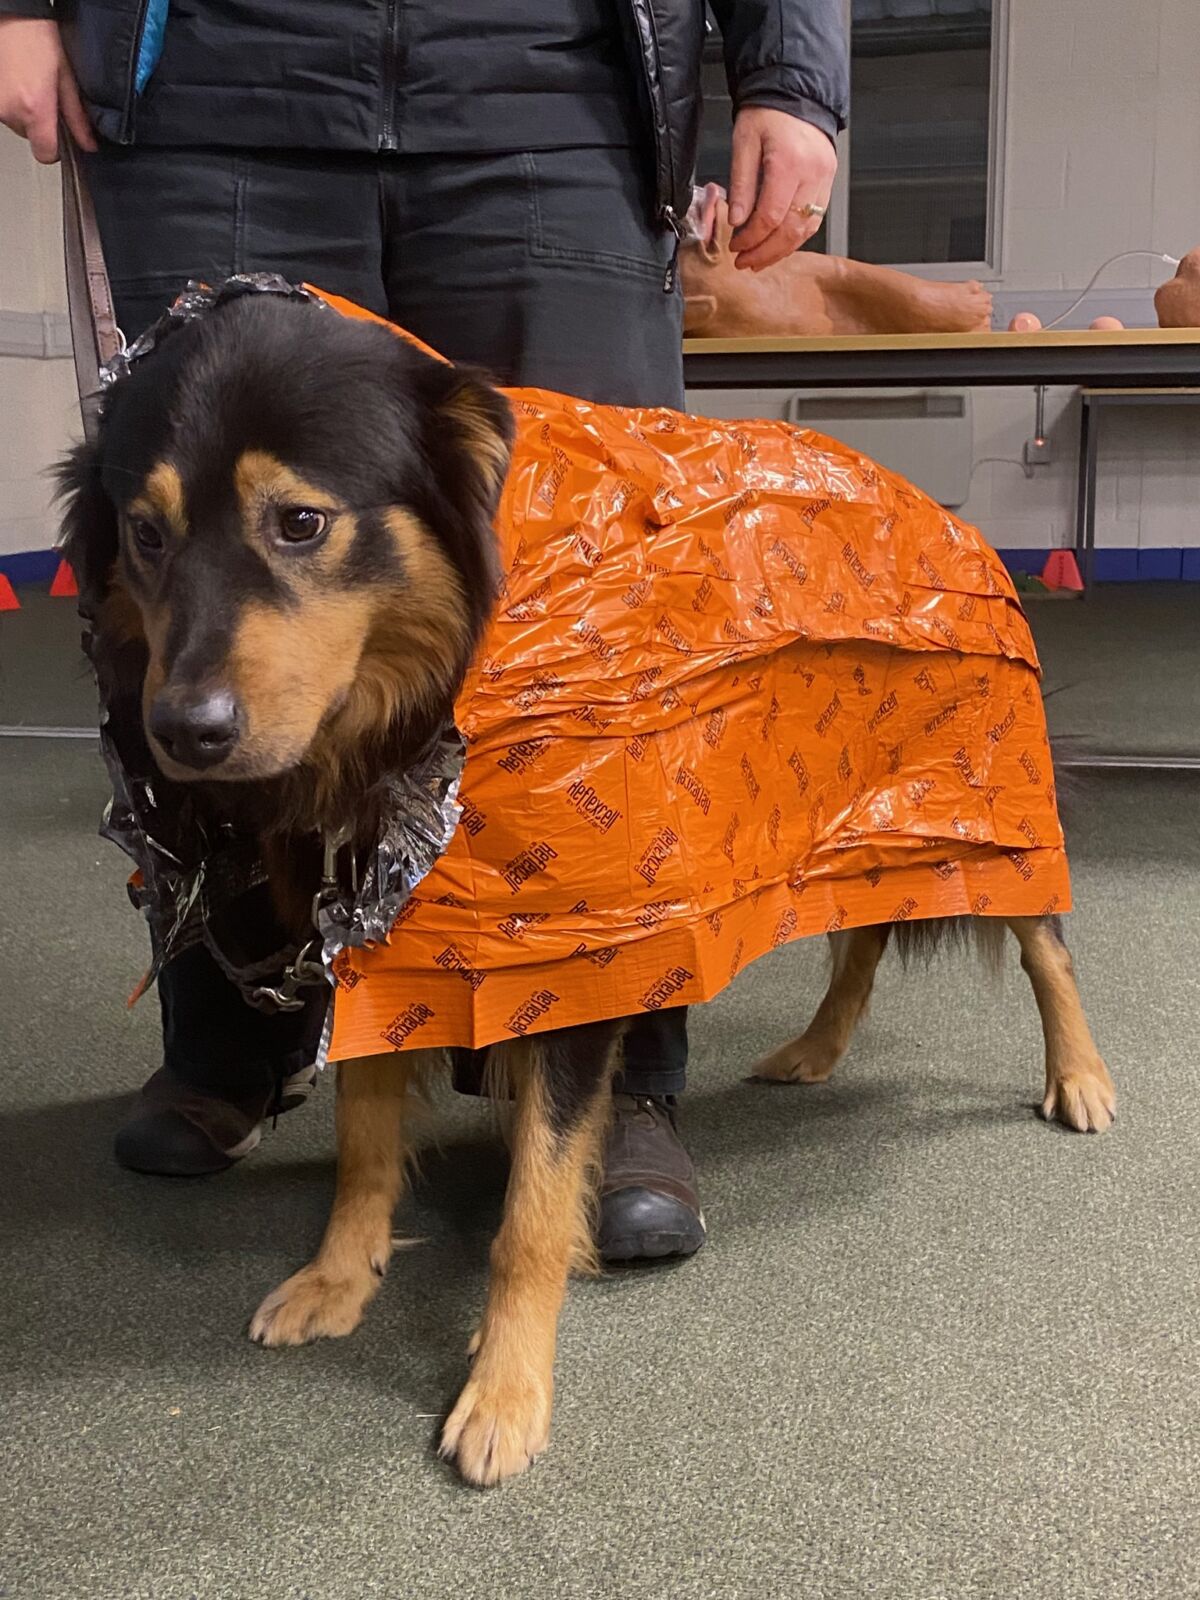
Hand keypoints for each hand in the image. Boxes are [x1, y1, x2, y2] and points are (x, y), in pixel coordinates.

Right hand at [0, 17, 95, 162]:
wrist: (13, 16)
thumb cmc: (37, 38)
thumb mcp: (67, 79)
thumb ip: (76, 117)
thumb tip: (88, 144)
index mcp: (34, 110)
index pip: (45, 154)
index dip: (56, 148)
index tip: (62, 135)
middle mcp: (11, 111)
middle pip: (32, 139)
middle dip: (42, 125)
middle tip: (47, 98)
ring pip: (18, 126)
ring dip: (27, 113)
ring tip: (32, 86)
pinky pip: (7, 112)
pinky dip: (15, 104)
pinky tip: (21, 84)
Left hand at [727, 107, 836, 271]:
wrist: (795, 94)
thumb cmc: (768, 114)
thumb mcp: (744, 143)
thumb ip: (742, 184)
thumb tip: (737, 221)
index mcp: (789, 162)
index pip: (771, 216)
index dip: (752, 237)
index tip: (735, 246)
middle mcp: (812, 173)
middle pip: (791, 229)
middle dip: (766, 251)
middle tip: (745, 262)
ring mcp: (824, 178)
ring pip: (806, 229)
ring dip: (782, 250)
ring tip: (760, 260)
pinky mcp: (828, 182)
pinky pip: (814, 219)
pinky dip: (795, 236)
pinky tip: (778, 244)